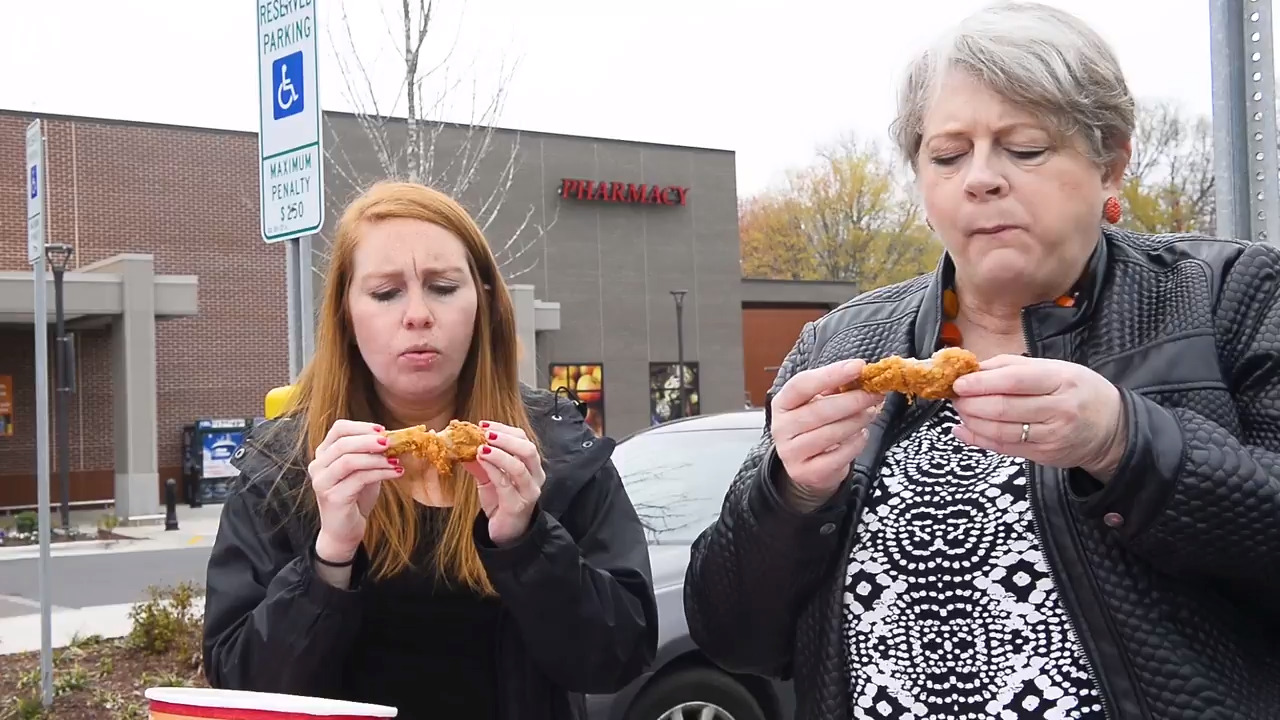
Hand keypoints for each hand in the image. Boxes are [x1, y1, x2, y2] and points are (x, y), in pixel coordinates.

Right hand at [308, 420, 402, 561]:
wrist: (344, 530)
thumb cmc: (355, 497)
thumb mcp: (363, 469)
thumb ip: (370, 453)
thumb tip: (392, 437)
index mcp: (324, 454)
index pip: (338, 429)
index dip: (361, 427)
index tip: (383, 429)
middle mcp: (318, 466)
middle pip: (343, 443)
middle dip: (370, 441)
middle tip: (391, 442)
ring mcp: (322, 482)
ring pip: (349, 460)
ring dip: (376, 458)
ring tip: (395, 460)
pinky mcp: (332, 497)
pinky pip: (359, 478)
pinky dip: (380, 473)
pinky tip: (396, 473)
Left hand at [464, 421, 546, 545]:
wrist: (506, 534)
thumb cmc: (501, 503)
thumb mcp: (490, 479)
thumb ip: (481, 463)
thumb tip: (462, 444)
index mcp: (532, 466)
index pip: (523, 439)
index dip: (505, 429)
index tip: (483, 424)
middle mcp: (535, 477)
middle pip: (528, 449)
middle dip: (505, 438)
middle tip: (485, 433)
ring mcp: (528, 492)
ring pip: (519, 466)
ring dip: (499, 453)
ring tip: (481, 447)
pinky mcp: (517, 505)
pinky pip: (505, 483)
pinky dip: (492, 469)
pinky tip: (480, 461)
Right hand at [771, 359, 884, 511]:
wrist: (807, 465)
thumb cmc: (814, 426)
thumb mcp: (817, 403)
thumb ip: (835, 388)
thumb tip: (862, 375)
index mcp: (782, 403)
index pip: (802, 384)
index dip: (830, 374)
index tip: (858, 367)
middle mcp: (781, 428)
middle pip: (819, 410)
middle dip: (852, 400)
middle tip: (874, 394)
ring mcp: (791, 453)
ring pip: (831, 433)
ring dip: (857, 421)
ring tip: (871, 413)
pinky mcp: (806, 472)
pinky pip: (839, 455)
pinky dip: (856, 443)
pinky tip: (861, 434)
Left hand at [951, 355, 1126, 479]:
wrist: (1112, 428)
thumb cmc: (1077, 391)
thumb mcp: (1055, 368)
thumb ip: (1013, 366)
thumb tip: (974, 368)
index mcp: (1061, 380)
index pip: (1015, 380)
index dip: (982, 382)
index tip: (959, 382)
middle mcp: (1059, 409)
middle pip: (1004, 408)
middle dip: (972, 403)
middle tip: (955, 397)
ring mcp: (1052, 435)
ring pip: (1001, 431)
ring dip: (972, 421)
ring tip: (960, 410)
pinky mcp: (1044, 455)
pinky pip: (1004, 448)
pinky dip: (978, 439)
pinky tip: (963, 430)